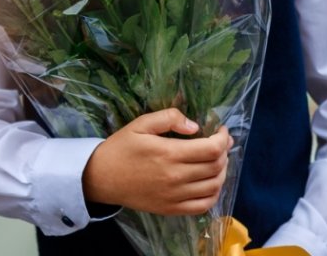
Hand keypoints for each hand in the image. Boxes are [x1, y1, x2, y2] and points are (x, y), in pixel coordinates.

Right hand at [83, 109, 232, 215]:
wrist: (101, 178)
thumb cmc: (121, 148)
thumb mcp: (141, 124)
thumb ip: (169, 118)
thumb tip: (195, 126)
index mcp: (169, 154)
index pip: (212, 149)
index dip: (223, 138)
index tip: (221, 130)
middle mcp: (175, 177)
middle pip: (216, 167)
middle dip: (224, 152)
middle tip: (220, 143)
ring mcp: (174, 196)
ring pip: (214, 186)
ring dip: (222, 171)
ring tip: (217, 160)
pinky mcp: (171, 209)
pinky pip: (203, 206)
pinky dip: (213, 193)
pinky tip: (210, 182)